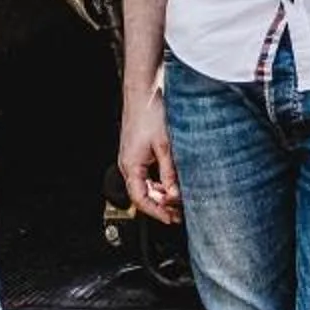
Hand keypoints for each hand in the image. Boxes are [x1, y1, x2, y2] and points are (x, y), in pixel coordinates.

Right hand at [117, 85, 180, 223]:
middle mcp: (129, 163)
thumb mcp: (165, 146)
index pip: (141, 199)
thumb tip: (175, 194)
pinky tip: (173, 180)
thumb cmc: (150, 112)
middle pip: (144, 193)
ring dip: (162, 192)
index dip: (157, 212)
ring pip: (147, 183)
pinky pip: (148, 172)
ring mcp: (133, 156)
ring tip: (180, 198)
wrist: (144, 90)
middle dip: (162, 204)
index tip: (171, 219)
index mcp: (131, 165)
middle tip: (180, 212)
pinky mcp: (138, 149)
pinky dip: (160, 180)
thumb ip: (170, 172)